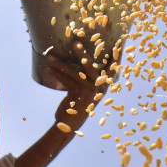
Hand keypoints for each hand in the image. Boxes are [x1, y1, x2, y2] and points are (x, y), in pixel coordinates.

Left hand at [13, 41, 111, 166]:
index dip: (114, 55)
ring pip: (74, 72)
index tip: (118, 42)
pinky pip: (66, 80)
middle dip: (82, 53)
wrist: (69, 125)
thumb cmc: (76, 106)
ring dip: (60, 63)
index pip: (110, 68)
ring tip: (50, 56)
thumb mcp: (84, 92)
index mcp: (103, 86)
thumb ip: (85, 79)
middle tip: (75, 41)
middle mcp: (99, 88)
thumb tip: (79, 62)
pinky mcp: (79, 94)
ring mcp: (89, 91)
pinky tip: (48, 68)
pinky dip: (56, 73)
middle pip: (91, 66)